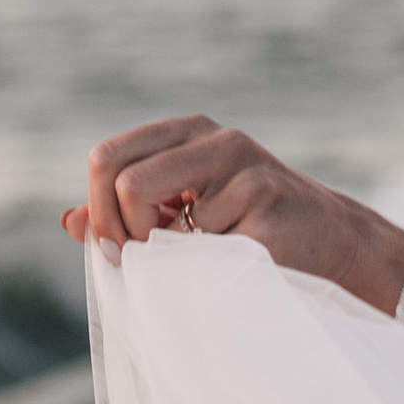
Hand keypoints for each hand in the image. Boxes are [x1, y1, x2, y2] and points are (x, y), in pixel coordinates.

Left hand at [64, 114, 403, 314]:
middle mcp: (216, 139)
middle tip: (144, 259)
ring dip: (173, 256)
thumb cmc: (251, 231)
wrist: (334, 245)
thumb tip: (69, 219)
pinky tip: (242, 264)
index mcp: (188, 133)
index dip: (98, 209)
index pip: (107, 156)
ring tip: (207, 260)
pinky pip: (204, 250)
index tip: (118, 249)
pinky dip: (211, 270)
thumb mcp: (184, 214)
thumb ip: (126, 213)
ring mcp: (245, 168)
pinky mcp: (267, 203)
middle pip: (122, 180)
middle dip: (123, 232)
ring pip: (162, 221)